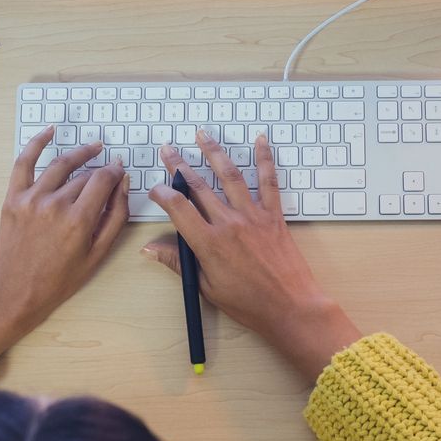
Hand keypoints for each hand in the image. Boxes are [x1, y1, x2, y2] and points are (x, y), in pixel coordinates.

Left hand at [0, 127, 127, 363]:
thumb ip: (115, 217)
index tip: (120, 170)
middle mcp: (56, 204)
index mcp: (79, 220)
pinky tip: (51, 131)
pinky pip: (25, 162)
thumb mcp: (97, 254)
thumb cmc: (59, 278)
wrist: (16, 290)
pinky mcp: (14, 198)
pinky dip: (37, 143)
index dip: (115, 172)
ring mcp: (32, 198)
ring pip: (62, 165)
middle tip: (108, 172)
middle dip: (100, 171)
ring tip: (93, 148)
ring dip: (80, 152)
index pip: (103, 180)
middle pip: (85, 175)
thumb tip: (124, 185)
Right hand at [144, 129, 361, 381]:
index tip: (154, 189)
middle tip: (168, 149)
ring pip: (229, 176)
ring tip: (202, 135)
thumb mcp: (206, 287)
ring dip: (213, 153)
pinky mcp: (273, 215)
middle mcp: (228, 223)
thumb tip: (150, 249)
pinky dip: (264, 159)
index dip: (162, 194)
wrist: (290, 306)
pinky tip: (260, 140)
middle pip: (199, 187)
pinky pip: (268, 182)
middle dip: (179, 166)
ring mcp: (253, 216)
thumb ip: (178, 263)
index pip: (178, 208)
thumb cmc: (248, 303)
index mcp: (208, 242)